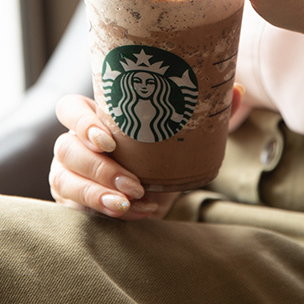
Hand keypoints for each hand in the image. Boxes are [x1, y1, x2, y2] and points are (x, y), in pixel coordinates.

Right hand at [50, 85, 246, 218]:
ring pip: (64, 177)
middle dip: (98, 168)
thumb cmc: (163, 153)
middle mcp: (75, 140)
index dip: (82, 123)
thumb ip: (209, 112)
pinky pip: (74, 205)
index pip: (70, 109)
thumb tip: (239, 89)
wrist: (155, 190)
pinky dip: (102, 210)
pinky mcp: (71, 199)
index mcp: (97, 114)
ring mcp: (69, 171)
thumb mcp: (187, 134)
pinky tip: (130, 214)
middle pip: (66, 147)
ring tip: (129, 203)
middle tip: (133, 184)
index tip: (109, 141)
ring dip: (96, 193)